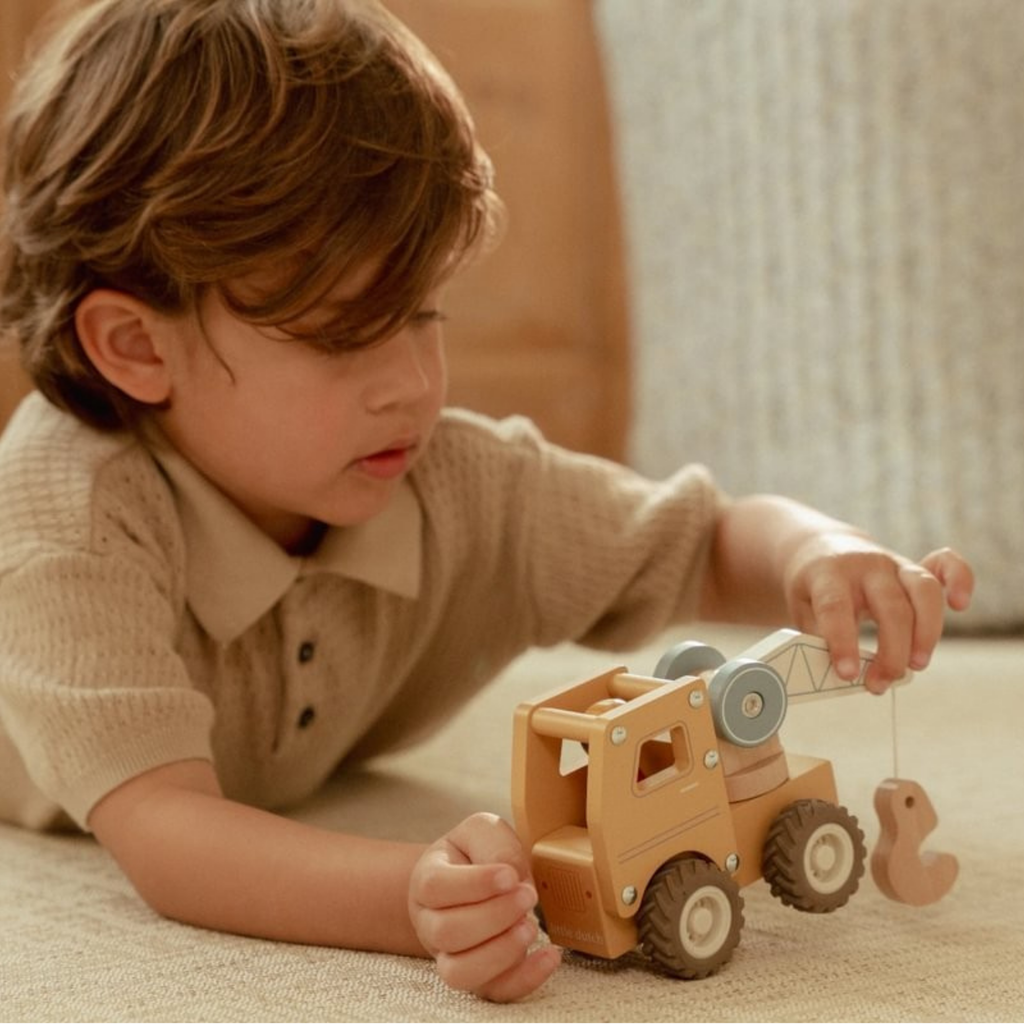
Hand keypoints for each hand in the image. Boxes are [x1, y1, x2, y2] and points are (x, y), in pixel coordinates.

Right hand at [408, 812, 560, 1000]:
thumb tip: (512, 876)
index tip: (509, 875)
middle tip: (528, 896)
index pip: (435, 887)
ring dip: (501, 952)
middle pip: (447, 932)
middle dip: (494, 916)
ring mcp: (450, 955)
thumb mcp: (482, 831)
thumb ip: (494, 844)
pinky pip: (494, 991)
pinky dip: (525, 979)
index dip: (474, 884)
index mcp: (426, 880)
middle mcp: (430, 922)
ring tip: (531, 927)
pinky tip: (550, 955)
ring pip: (460, 972)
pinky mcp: (479, 977)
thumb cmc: (475, 853)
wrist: (470, 879)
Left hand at [784, 537, 973, 690]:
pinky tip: (960, 604)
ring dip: (926, 632)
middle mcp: (866, 565)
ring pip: (923, 591)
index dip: (842, 642)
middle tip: (879, 683)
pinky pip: (945, 565)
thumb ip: (820, 639)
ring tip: (917, 666)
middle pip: (890, 605)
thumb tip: (845, 676)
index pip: (836, 607)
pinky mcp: (915, 567)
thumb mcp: (801, 610)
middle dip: (891, 651)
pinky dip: (960, 579)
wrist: (821, 549)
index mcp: (828, 573)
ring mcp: (894, 563)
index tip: (847, 674)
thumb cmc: (813, 589)